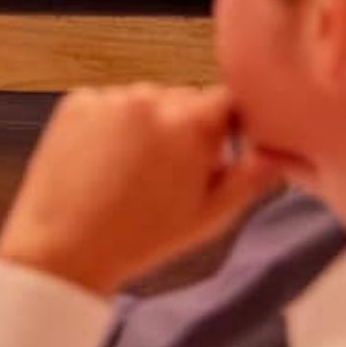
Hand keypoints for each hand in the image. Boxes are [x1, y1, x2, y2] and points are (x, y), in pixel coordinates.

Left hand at [0, 85, 284, 299]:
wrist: (64, 248)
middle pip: (186, 99)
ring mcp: (108, 99)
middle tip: (175, 172)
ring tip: (134, 172)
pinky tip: (105, 161)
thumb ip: (253, 177)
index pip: (229, 100)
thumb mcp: (211, 215)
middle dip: (188, 126)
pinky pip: (108, 103)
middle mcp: (149, 100)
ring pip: (147, 99)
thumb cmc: (140, 238)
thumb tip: (282, 153)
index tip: (226, 146)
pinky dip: (111, 122)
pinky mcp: (75, 102)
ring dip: (149, 123)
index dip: (231, 123)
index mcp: (190, 125)